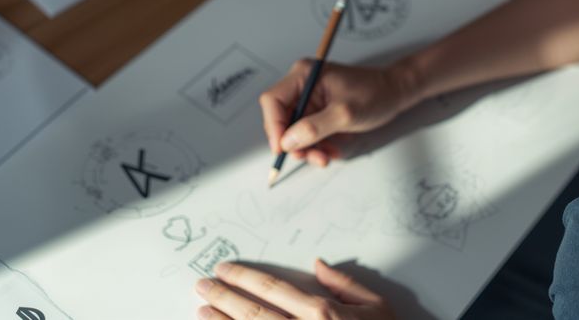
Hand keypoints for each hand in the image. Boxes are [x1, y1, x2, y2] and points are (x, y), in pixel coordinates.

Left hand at [195, 259, 394, 319]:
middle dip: (223, 296)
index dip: (245, 277)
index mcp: (323, 313)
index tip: (225, 269)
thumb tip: (318, 265)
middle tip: (202, 284)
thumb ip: (345, 284)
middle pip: (253, 311)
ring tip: (201, 310)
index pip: (273, 288)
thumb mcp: (376, 307)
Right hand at [260, 59, 418, 166]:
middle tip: (312, 158)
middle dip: (294, 142)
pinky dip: (317, 146)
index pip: (273, 100)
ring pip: (294, 131)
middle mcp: (303, 85)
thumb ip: (314, 127)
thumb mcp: (344, 113)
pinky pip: (308, 134)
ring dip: (307, 148)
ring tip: (326, 157)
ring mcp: (310, 99)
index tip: (283, 149)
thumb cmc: (374, 95)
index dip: (274, 126)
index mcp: (304, 75)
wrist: (394, 94)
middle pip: (281, 119)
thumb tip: (288, 141)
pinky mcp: (318, 112)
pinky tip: (333, 151)